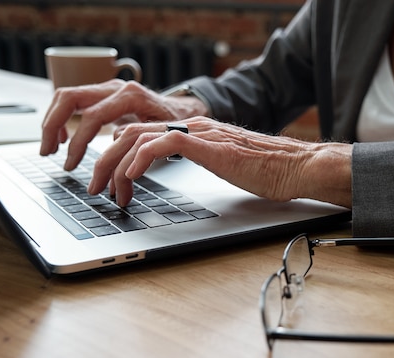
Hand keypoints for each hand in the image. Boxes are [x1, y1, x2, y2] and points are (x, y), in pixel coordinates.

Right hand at [40, 79, 208, 169]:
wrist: (185, 110)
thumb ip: (140, 147)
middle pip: (68, 98)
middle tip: (48, 152)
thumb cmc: (177, 125)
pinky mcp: (104, 95)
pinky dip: (63, 118)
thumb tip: (120, 173)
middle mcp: (115, 88)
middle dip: (52, 126)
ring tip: (51, 147)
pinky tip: (63, 138)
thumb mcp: (162, 136)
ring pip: (66, 96)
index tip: (71, 164)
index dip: (78, 142)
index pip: (91, 117)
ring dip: (53, 121)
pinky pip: (74, 101)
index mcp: (129, 96)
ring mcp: (108, 88)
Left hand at [88, 116, 352, 207]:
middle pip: (129, 132)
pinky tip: (133, 179)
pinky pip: (164, 144)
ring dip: (115, 166)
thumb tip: (177, 183)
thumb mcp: (222, 167)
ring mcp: (199, 135)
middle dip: (105, 163)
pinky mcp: (209, 146)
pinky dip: (140, 159)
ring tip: (111, 191)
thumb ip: (198, 165)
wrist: (295, 167)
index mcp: (192, 134)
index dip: (117, 159)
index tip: (111, 185)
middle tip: (97, 189)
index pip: (140, 135)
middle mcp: (192, 129)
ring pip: (138, 136)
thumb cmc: (267, 172)